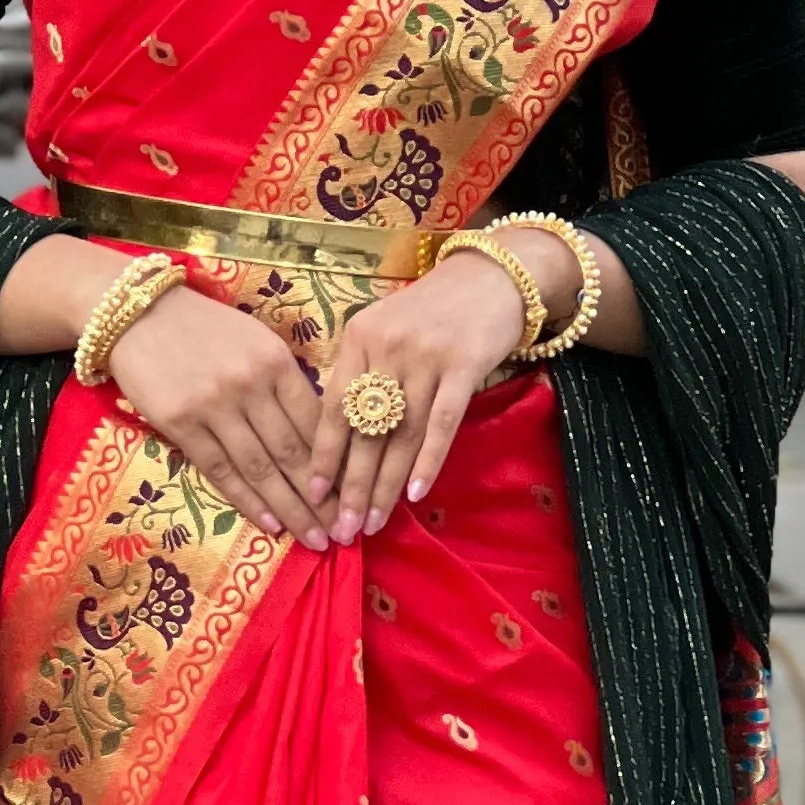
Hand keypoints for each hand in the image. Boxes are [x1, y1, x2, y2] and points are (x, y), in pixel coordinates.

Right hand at [105, 281, 332, 547]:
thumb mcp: (257, 341)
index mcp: (276, 362)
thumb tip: (317, 431)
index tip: (353, 494)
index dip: (336, 464)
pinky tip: (271, 526)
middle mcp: (250, 385)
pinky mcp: (180, 424)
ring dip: (291, 510)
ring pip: (261, 469)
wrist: (139, 314)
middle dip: (321, 499)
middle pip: (293, 452)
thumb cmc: (205, 328)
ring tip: (314, 539)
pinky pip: (221, 471)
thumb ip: (285, 381)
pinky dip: (248, 502)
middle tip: (343, 532)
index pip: (315, 422)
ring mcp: (214, 406)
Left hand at [306, 252, 529, 539]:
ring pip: (401, 434)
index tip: (312, 495)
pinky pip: (442, 423)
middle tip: (343, 528)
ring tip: (374, 522)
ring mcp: (426, 355)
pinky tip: (416, 494)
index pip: (333, 407)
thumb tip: (338, 437)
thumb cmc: (433, 311)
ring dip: (387, 484)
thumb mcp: (385, 329)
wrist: (492, 276)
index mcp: (359, 338)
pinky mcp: (464, 364)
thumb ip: (362, 372)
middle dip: (352, 485)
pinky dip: (428, 461)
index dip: (322, 455)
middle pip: (365, 429)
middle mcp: (387, 346)